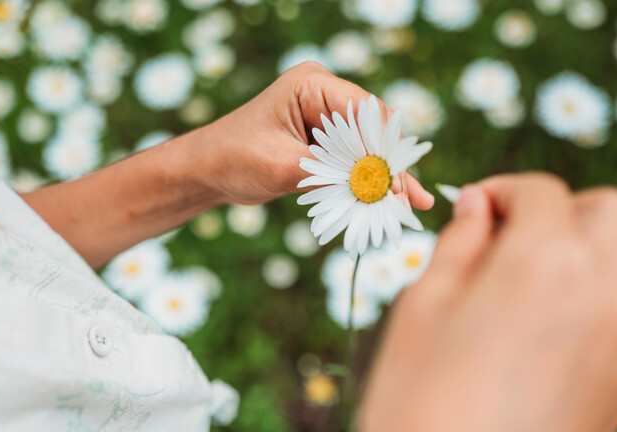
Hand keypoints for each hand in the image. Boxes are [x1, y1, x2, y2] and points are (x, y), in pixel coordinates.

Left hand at [24, 62, 432, 266]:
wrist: (206, 171)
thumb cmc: (233, 160)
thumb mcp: (283, 168)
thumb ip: (331, 174)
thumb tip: (379, 187)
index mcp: (312, 84)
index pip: (365, 112)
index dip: (386, 149)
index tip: (398, 184)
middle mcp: (324, 93)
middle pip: (374, 128)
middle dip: (391, 165)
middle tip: (411, 200)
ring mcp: (325, 115)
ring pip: (369, 145)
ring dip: (384, 176)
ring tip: (411, 203)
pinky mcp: (324, 137)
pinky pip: (354, 157)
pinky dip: (367, 179)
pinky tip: (389, 199)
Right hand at [359, 173, 616, 431]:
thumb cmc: (419, 396)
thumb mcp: (422, 306)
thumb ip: (458, 243)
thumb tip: (477, 206)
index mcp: (543, 262)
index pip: (542, 192)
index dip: (502, 189)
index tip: (475, 208)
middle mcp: (601, 292)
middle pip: (611, 211)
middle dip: (563, 208)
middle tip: (514, 232)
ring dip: (607, 247)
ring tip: (553, 270)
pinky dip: (611, 297)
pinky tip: (558, 323)